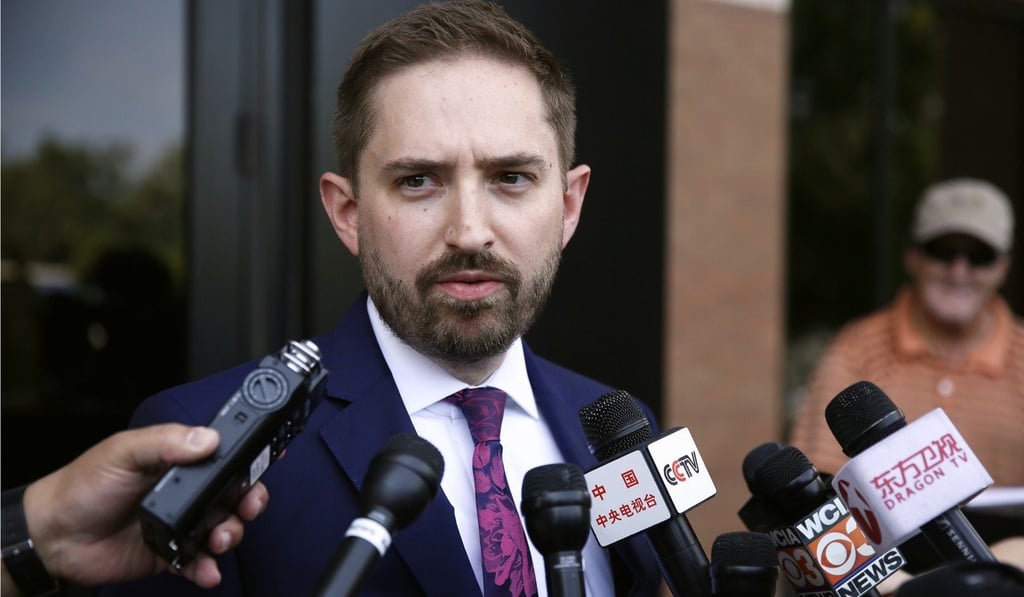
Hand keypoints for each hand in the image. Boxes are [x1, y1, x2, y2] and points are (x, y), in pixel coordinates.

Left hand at [19, 424, 268, 588]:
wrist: (54, 536)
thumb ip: (166, 442)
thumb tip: (209, 438)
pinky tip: (206, 570)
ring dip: (231, 534)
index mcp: (179, 460)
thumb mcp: (124, 452)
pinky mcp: (171, 555)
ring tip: (219, 540)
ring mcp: (181, 524)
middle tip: (248, 506)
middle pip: (235, 494)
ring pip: (223, 529)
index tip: (272, 458)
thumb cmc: (84, 485)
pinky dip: (208, 569)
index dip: (251, 457)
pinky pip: (200, 563)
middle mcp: (187, 492)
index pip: (225, 454)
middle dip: (250, 501)